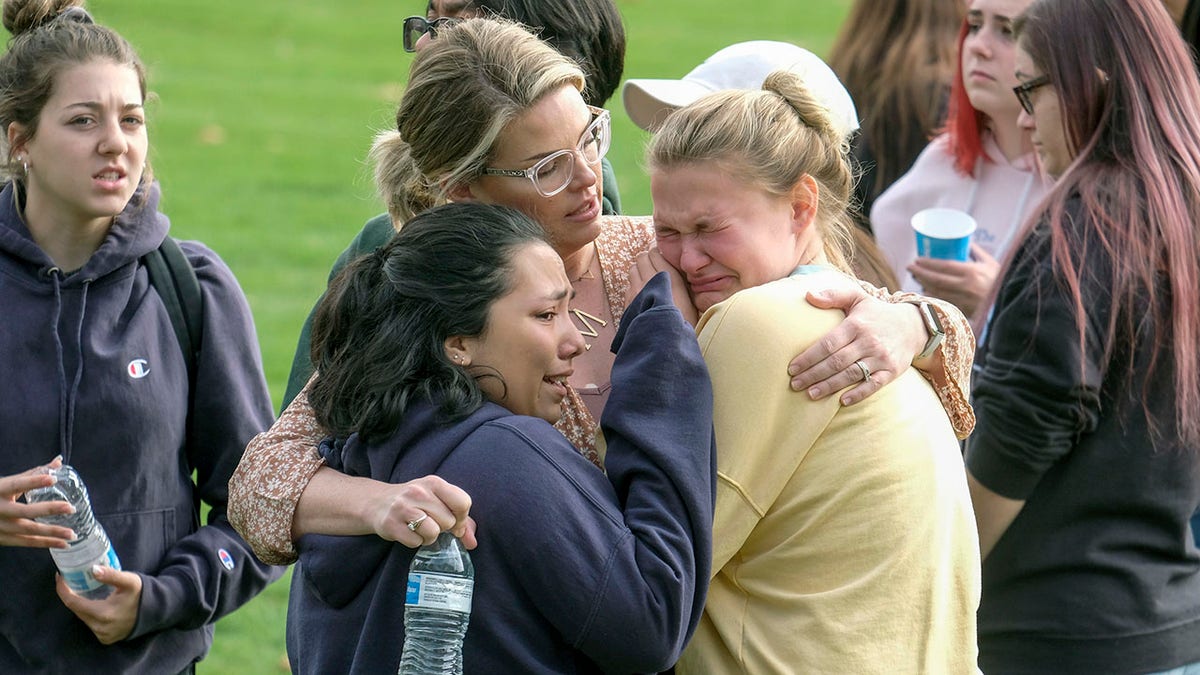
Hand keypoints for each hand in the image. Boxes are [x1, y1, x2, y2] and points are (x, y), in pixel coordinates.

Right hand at [0, 457, 74, 547]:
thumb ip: (33, 474)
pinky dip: (46, 544)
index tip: (52, 479)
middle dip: (49, 510)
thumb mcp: (6, 483)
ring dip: (52, 532)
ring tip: (73, 533)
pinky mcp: (2, 539)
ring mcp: (0, 526)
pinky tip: (64, 544)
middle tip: (71, 508)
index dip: (34, 481)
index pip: (17, 484)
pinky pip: (26, 542)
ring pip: (28, 530)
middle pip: (24, 511)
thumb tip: (59, 461)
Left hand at [56, 565, 142, 643]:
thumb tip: (93, 569)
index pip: (72, 602)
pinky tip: (92, 603)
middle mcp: (99, 627)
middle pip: (76, 610)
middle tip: (70, 580)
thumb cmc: (141, 594)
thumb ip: (111, 575)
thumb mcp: (129, 581)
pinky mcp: (106, 638)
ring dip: (80, 604)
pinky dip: (88, 613)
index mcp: (103, 614)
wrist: (156, 611)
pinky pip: (90, 624)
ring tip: (80, 589)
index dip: (62, 589)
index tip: (59, 576)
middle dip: (70, 595)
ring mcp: (102, 634)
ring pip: (83, 617)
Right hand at [370, 476, 476, 549]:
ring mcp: (403, 507)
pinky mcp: (391, 524)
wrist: (377, 503)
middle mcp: (418, 492)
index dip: (462, 518)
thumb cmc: (415, 502)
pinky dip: (416, 542)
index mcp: (434, 482)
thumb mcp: (437, 500)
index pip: (463, 502)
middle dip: (444, 527)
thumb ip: (460, 519)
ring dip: (429, 536)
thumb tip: (473, 543)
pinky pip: (416, 542)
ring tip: (420, 528)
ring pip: (433, 532)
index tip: (454, 521)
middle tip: (431, 522)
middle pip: (449, 521)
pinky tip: (409, 532)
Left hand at [626, 248, 697, 325]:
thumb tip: (673, 270)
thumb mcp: (691, 301)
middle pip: (641, 257)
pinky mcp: (628, 302)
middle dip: (647, 260)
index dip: (658, 254)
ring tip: (649, 281)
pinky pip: (628, 285)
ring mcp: (636, 291)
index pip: (654, 252)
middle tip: (655, 269)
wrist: (664, 345)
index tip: (662, 259)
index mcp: (669, 278)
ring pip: (632, 269)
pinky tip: (642, 295)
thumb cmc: (685, 325)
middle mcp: (650, 280)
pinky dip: (634, 285)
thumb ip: (681, 282)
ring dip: (639, 271)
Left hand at [787, 283, 926, 405]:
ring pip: (851, 375)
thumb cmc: (876, 313)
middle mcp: (869, 341)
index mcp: (856, 324)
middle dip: (813, 374)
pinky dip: (859, 394)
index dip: (809, 357)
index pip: (828, 343)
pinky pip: (874, 385)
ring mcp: (881, 357)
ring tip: (811, 394)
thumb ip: (833, 295)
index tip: (792, 368)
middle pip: (836, 362)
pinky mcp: (892, 371)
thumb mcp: (857, 297)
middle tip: (795, 384)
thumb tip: (808, 295)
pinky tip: (842, 401)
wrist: (912, 326)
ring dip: (830, 386)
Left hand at [907, 244, 998, 317]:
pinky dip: (932, 297)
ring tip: (916, 278)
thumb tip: (965, 241)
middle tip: (911, 267)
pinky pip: (942, 303)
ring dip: (923, 285)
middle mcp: (965, 287)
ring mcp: (962, 301)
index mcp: (971, 273)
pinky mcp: (962, 311)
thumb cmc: (1001, 281)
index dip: (928, 263)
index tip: (917, 259)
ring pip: (936, 293)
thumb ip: (977, 252)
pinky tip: (925, 292)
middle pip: (936, 280)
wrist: (1010, 304)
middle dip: (920, 273)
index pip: (944, 267)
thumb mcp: (991, 264)